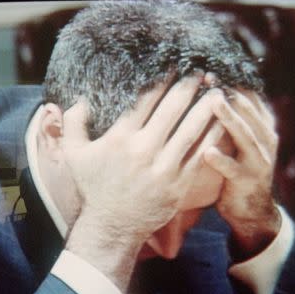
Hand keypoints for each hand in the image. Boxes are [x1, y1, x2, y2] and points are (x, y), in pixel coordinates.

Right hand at [60, 74, 226, 287]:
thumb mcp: (74, 154)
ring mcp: (164, 167)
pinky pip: (199, 154)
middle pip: (172, 109)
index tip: (172, 67)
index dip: (161, 80)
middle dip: (187, 87)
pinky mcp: (179, 183)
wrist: (111, 226)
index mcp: (120, 138)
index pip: (145, 100)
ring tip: (217, 91)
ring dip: (206, 107)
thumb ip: (73, 124)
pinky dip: (212, 136)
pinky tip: (220, 122)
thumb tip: (80, 99)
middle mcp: (143, 149)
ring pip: (191, 129)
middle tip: (200, 71)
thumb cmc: (93, 188)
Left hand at [204, 89, 280, 258]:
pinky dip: (222, 160)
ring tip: (214, 102)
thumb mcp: (236, 139)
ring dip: (229, 118)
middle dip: (229, 92)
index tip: (209, 67)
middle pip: (248, 110)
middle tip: (209, 76)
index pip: (249, 97)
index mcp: (261, 126)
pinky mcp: (248, 181)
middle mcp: (264, 140)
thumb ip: (227, 117)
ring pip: (245, 135)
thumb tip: (204, 86)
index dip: (230, 81)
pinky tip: (207, 152)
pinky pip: (234, 169)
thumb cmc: (235, 166)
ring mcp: (259, 161)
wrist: (250, 209)